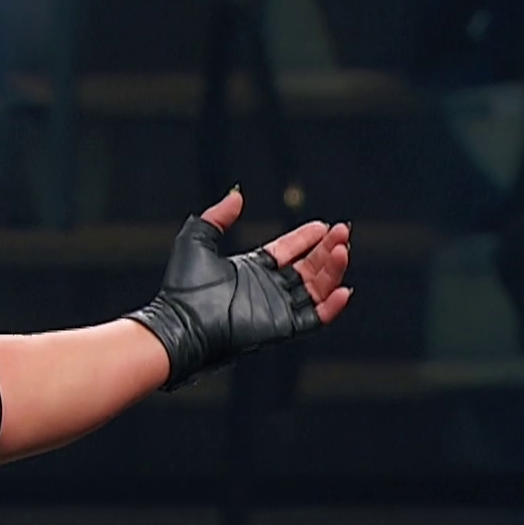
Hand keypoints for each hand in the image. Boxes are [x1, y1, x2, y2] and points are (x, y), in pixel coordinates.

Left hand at [127, 189, 351, 389]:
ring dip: (332, 270)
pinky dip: (331, 307)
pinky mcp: (280, 328)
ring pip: (316, 289)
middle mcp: (266, 289)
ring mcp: (275, 309)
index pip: (287, 252)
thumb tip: (237, 195)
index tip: (323, 225)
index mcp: (250, 270)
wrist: (180, 324)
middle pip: (308, 267)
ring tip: (341, 250)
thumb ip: (217, 216)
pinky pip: (314, 319)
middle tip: (342, 232)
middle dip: (326, 249)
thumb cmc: (182, 288)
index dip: (305, 239)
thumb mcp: (196, 240)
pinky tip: (343, 289)